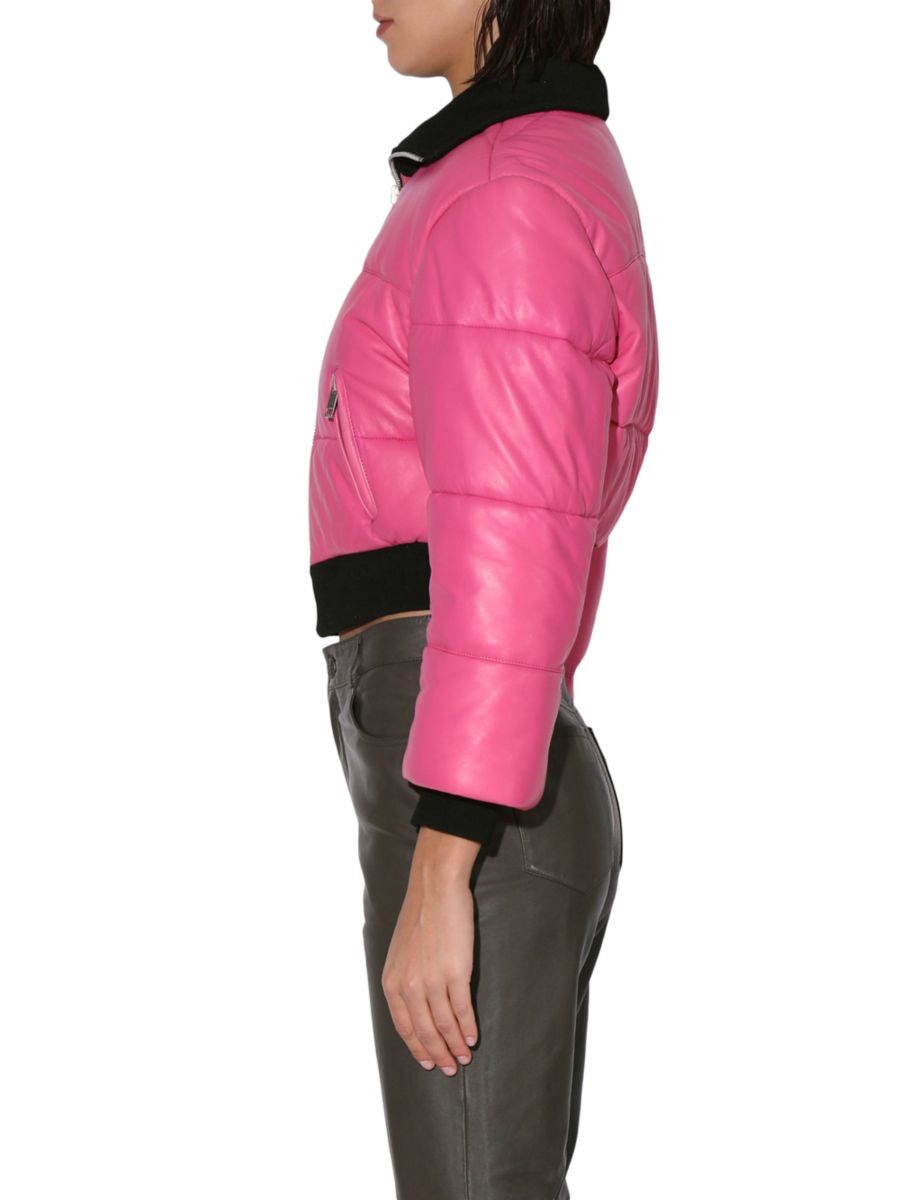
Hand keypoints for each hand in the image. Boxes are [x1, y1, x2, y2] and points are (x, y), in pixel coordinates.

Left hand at [381, 827, 481, 1074]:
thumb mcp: (400, 953)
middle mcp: (408, 986)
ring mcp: (431, 980)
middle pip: (424, 1032)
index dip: (418, 1048)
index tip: (428, 1062)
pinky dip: (468, 1028)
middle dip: (437, 1054)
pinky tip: (473, 1037)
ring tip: (464, 1057)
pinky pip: (461, 1010)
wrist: (435, 888)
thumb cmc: (420, 916)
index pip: (404, 1027)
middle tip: (449, 1069)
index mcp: (392, 981)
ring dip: (455, 1046)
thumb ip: (404, 980)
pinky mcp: (455, 973)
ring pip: (443, 1025)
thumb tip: (415, 1006)